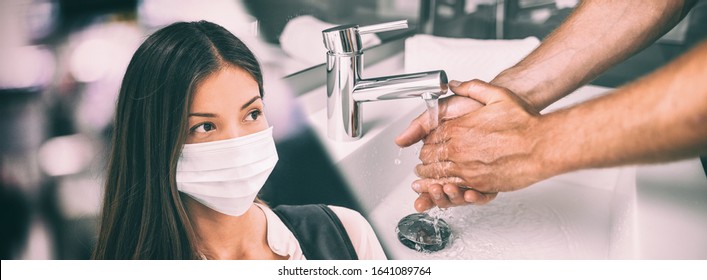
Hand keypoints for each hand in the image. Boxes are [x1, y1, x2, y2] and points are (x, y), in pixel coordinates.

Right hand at [396, 83, 493, 211]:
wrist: (503, 105)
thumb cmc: (473, 107)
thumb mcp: (442, 111)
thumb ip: (420, 125)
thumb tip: (399, 140)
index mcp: (443, 152)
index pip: (428, 174)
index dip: (422, 183)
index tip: (417, 186)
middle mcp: (457, 165)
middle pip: (441, 188)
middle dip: (433, 194)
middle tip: (429, 190)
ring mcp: (473, 173)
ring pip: (457, 195)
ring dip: (449, 197)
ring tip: (446, 189)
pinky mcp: (490, 179)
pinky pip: (480, 196)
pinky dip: (473, 198)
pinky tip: (469, 193)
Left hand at [414, 79, 550, 197]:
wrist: (542, 145)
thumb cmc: (524, 123)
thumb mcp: (497, 95)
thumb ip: (472, 88)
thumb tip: (455, 84)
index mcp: (459, 128)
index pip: (429, 136)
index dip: (427, 140)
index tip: (429, 142)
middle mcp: (458, 149)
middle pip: (429, 156)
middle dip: (425, 158)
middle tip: (425, 161)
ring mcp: (466, 168)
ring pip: (437, 174)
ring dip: (430, 175)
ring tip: (428, 176)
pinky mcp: (478, 184)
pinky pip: (453, 187)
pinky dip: (445, 186)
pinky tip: (445, 185)